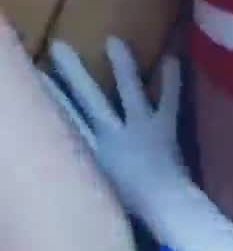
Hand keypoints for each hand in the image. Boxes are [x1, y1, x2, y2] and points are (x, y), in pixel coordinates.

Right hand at [44, 37, 186, 219]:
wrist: (165, 209)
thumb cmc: (134, 209)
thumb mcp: (103, 191)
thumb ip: (94, 171)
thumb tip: (82, 162)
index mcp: (96, 154)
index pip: (70, 121)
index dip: (56, 99)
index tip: (42, 79)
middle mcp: (114, 136)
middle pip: (90, 99)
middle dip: (74, 74)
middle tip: (59, 47)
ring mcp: (141, 130)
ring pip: (130, 91)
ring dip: (123, 66)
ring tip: (115, 42)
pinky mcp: (165, 130)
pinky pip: (170, 102)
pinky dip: (172, 82)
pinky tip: (172, 59)